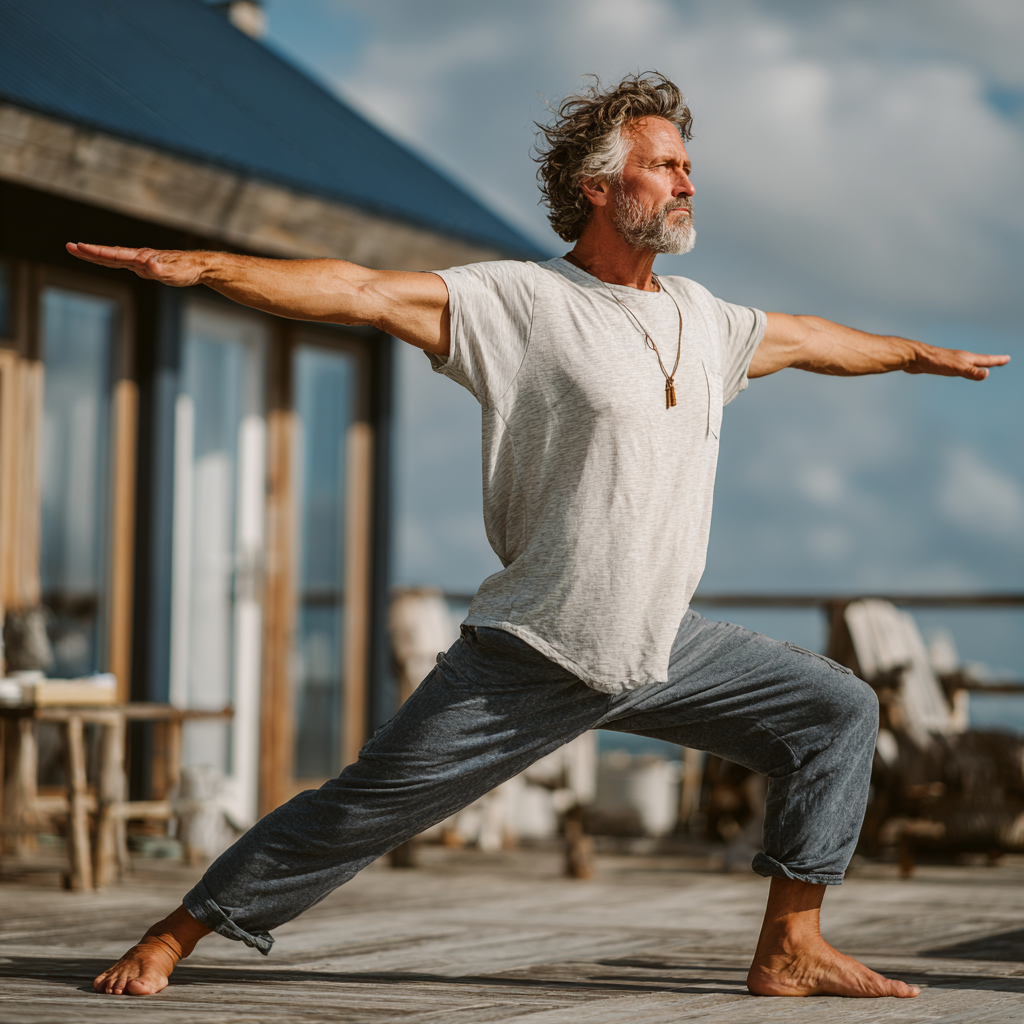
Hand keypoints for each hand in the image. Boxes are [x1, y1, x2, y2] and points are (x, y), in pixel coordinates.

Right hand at [66, 243, 207, 286]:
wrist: (198, 266)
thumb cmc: (187, 270)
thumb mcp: (174, 272)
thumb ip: (161, 269)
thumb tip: (149, 265)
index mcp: (141, 257)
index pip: (114, 254)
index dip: (96, 252)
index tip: (79, 247)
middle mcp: (138, 257)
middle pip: (108, 253)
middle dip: (88, 251)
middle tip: (68, 247)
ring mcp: (140, 261)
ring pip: (113, 257)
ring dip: (96, 254)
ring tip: (78, 250)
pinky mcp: (145, 266)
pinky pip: (122, 262)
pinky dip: (109, 260)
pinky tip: (104, 260)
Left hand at [905, 343, 1009, 380]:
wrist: (914, 358)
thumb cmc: (935, 362)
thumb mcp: (956, 368)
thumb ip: (971, 371)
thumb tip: (986, 374)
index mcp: (966, 358)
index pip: (986, 360)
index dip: (997, 360)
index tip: (1007, 358)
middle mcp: (960, 358)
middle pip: (979, 360)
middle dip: (990, 361)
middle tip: (1000, 361)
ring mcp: (950, 361)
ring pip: (967, 363)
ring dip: (976, 365)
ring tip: (982, 367)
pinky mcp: (940, 365)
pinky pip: (956, 368)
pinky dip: (963, 369)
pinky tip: (957, 370)